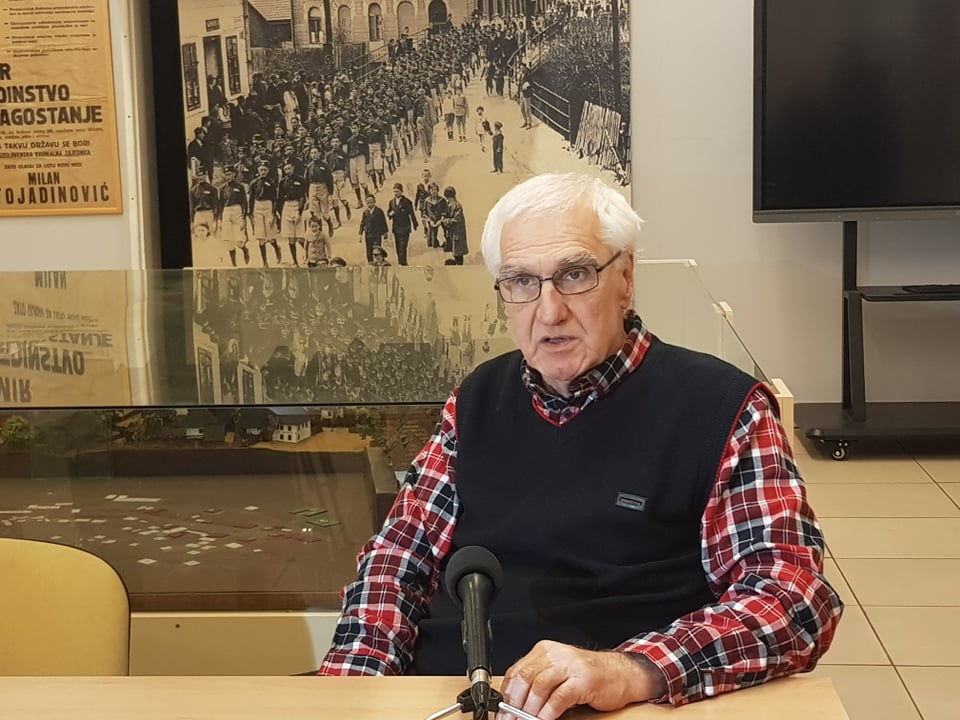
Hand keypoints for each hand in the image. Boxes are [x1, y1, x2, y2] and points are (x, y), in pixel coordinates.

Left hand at [497, 641, 662, 719]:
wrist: (620, 674)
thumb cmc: (588, 676)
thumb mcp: (558, 673)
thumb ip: (538, 682)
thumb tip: (514, 703)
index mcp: (545, 651)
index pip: (517, 670)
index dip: (506, 693)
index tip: (501, 711)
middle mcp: (556, 655)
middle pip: (526, 678)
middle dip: (514, 703)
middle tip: (511, 718)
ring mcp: (570, 666)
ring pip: (539, 687)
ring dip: (530, 709)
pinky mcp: (583, 680)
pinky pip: (559, 697)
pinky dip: (548, 712)